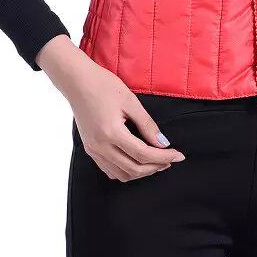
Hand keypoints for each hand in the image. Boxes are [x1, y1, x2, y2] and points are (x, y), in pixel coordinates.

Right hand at [38, 38, 185, 180]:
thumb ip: (147, 125)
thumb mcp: (130, 101)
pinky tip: (136, 161)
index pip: (143, 155)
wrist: (77, 81)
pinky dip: (126, 170)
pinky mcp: (90, 149)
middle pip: (134, 169)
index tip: (179, 155)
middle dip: (156, 167)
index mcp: (111, 133)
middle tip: (170, 159)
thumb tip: (163, 143)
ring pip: (121, 175)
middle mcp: (100, 146)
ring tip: (156, 161)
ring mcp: (93, 150)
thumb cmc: (104, 85)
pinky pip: (110, 170)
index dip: (164, 157)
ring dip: (141, 171)